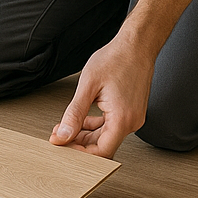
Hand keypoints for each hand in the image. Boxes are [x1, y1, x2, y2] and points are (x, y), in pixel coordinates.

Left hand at [49, 35, 154, 158]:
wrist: (136, 44)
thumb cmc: (116, 59)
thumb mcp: (88, 85)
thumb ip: (74, 113)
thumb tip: (63, 134)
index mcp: (122, 119)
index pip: (101, 152)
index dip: (79, 153)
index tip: (63, 146)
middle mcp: (132, 122)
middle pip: (103, 145)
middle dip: (79, 142)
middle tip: (60, 134)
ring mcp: (134, 117)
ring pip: (106, 136)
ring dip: (86, 133)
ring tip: (67, 124)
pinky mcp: (132, 111)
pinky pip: (112, 125)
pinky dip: (96, 125)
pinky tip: (83, 118)